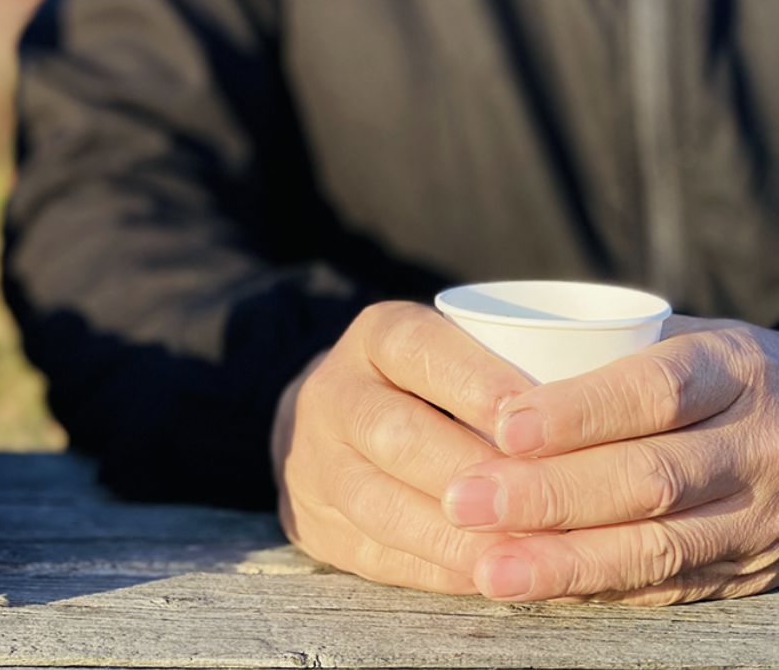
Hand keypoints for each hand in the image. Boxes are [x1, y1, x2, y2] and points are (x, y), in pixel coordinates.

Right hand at [273, 301, 534, 592]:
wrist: (336, 425)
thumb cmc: (436, 387)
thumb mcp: (461, 350)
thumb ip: (516, 368)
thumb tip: (601, 408)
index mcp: (375, 337)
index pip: (419, 349)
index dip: (477, 383)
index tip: (535, 422)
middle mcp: (333, 393)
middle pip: (397, 434)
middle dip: (474, 473)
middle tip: (544, 502)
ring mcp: (314, 462)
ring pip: (381, 505)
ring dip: (458, 536)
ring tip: (526, 555)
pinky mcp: (315, 524)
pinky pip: (377, 556)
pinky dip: (440, 572)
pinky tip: (492, 578)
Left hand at [441, 315, 778, 603]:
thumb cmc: (710, 376)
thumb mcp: (679, 341)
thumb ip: (600, 355)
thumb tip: (479, 370)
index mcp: (732, 370)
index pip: (655, 390)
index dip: (579, 412)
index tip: (506, 428)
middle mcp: (755, 444)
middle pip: (648, 476)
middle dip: (548, 495)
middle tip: (467, 501)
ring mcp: (757, 515)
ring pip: (658, 546)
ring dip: (565, 562)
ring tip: (492, 568)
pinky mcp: (746, 569)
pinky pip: (666, 586)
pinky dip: (596, 589)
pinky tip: (538, 590)